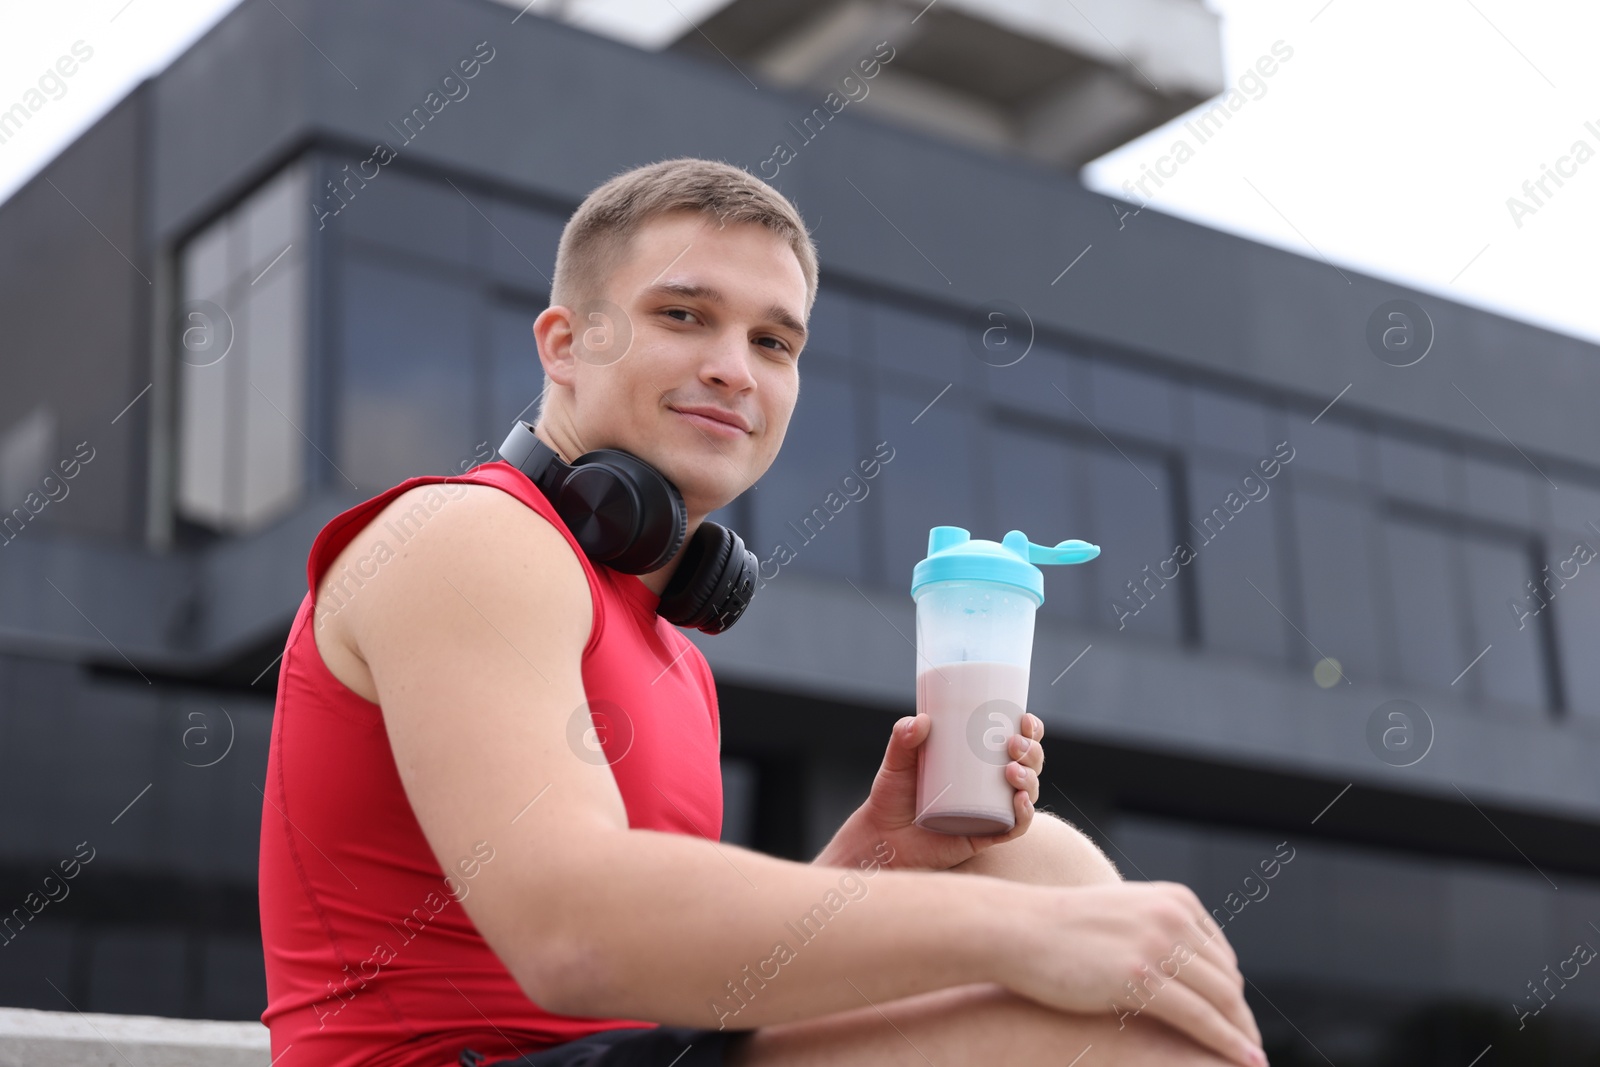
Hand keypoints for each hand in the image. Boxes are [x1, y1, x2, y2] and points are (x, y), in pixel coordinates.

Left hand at [834, 710, 1044, 872]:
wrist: (883, 838)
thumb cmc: (892, 796)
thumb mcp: (896, 763)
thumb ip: (903, 738)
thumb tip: (922, 720)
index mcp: (978, 761)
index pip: (1016, 741)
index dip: (1031, 731)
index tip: (1025, 720)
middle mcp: (991, 785)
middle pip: (1029, 765)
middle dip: (1031, 752)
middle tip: (1013, 744)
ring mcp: (991, 811)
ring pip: (1027, 793)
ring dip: (1030, 779)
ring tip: (1011, 771)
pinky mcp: (986, 836)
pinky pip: (1015, 827)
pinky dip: (1025, 815)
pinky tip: (1019, 801)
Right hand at [1002, 881, 1265, 1066]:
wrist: (1015, 929)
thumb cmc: (1059, 930)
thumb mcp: (1120, 917)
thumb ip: (1154, 931)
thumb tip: (1178, 964)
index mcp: (1174, 899)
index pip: (1221, 954)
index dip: (1229, 993)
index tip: (1233, 1021)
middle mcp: (1173, 916)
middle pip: (1226, 978)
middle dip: (1241, 1017)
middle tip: (1247, 1048)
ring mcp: (1158, 945)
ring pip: (1222, 999)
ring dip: (1242, 1034)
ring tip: (1251, 1062)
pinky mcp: (1141, 978)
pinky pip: (1201, 1018)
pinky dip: (1228, 1043)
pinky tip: (1242, 1062)